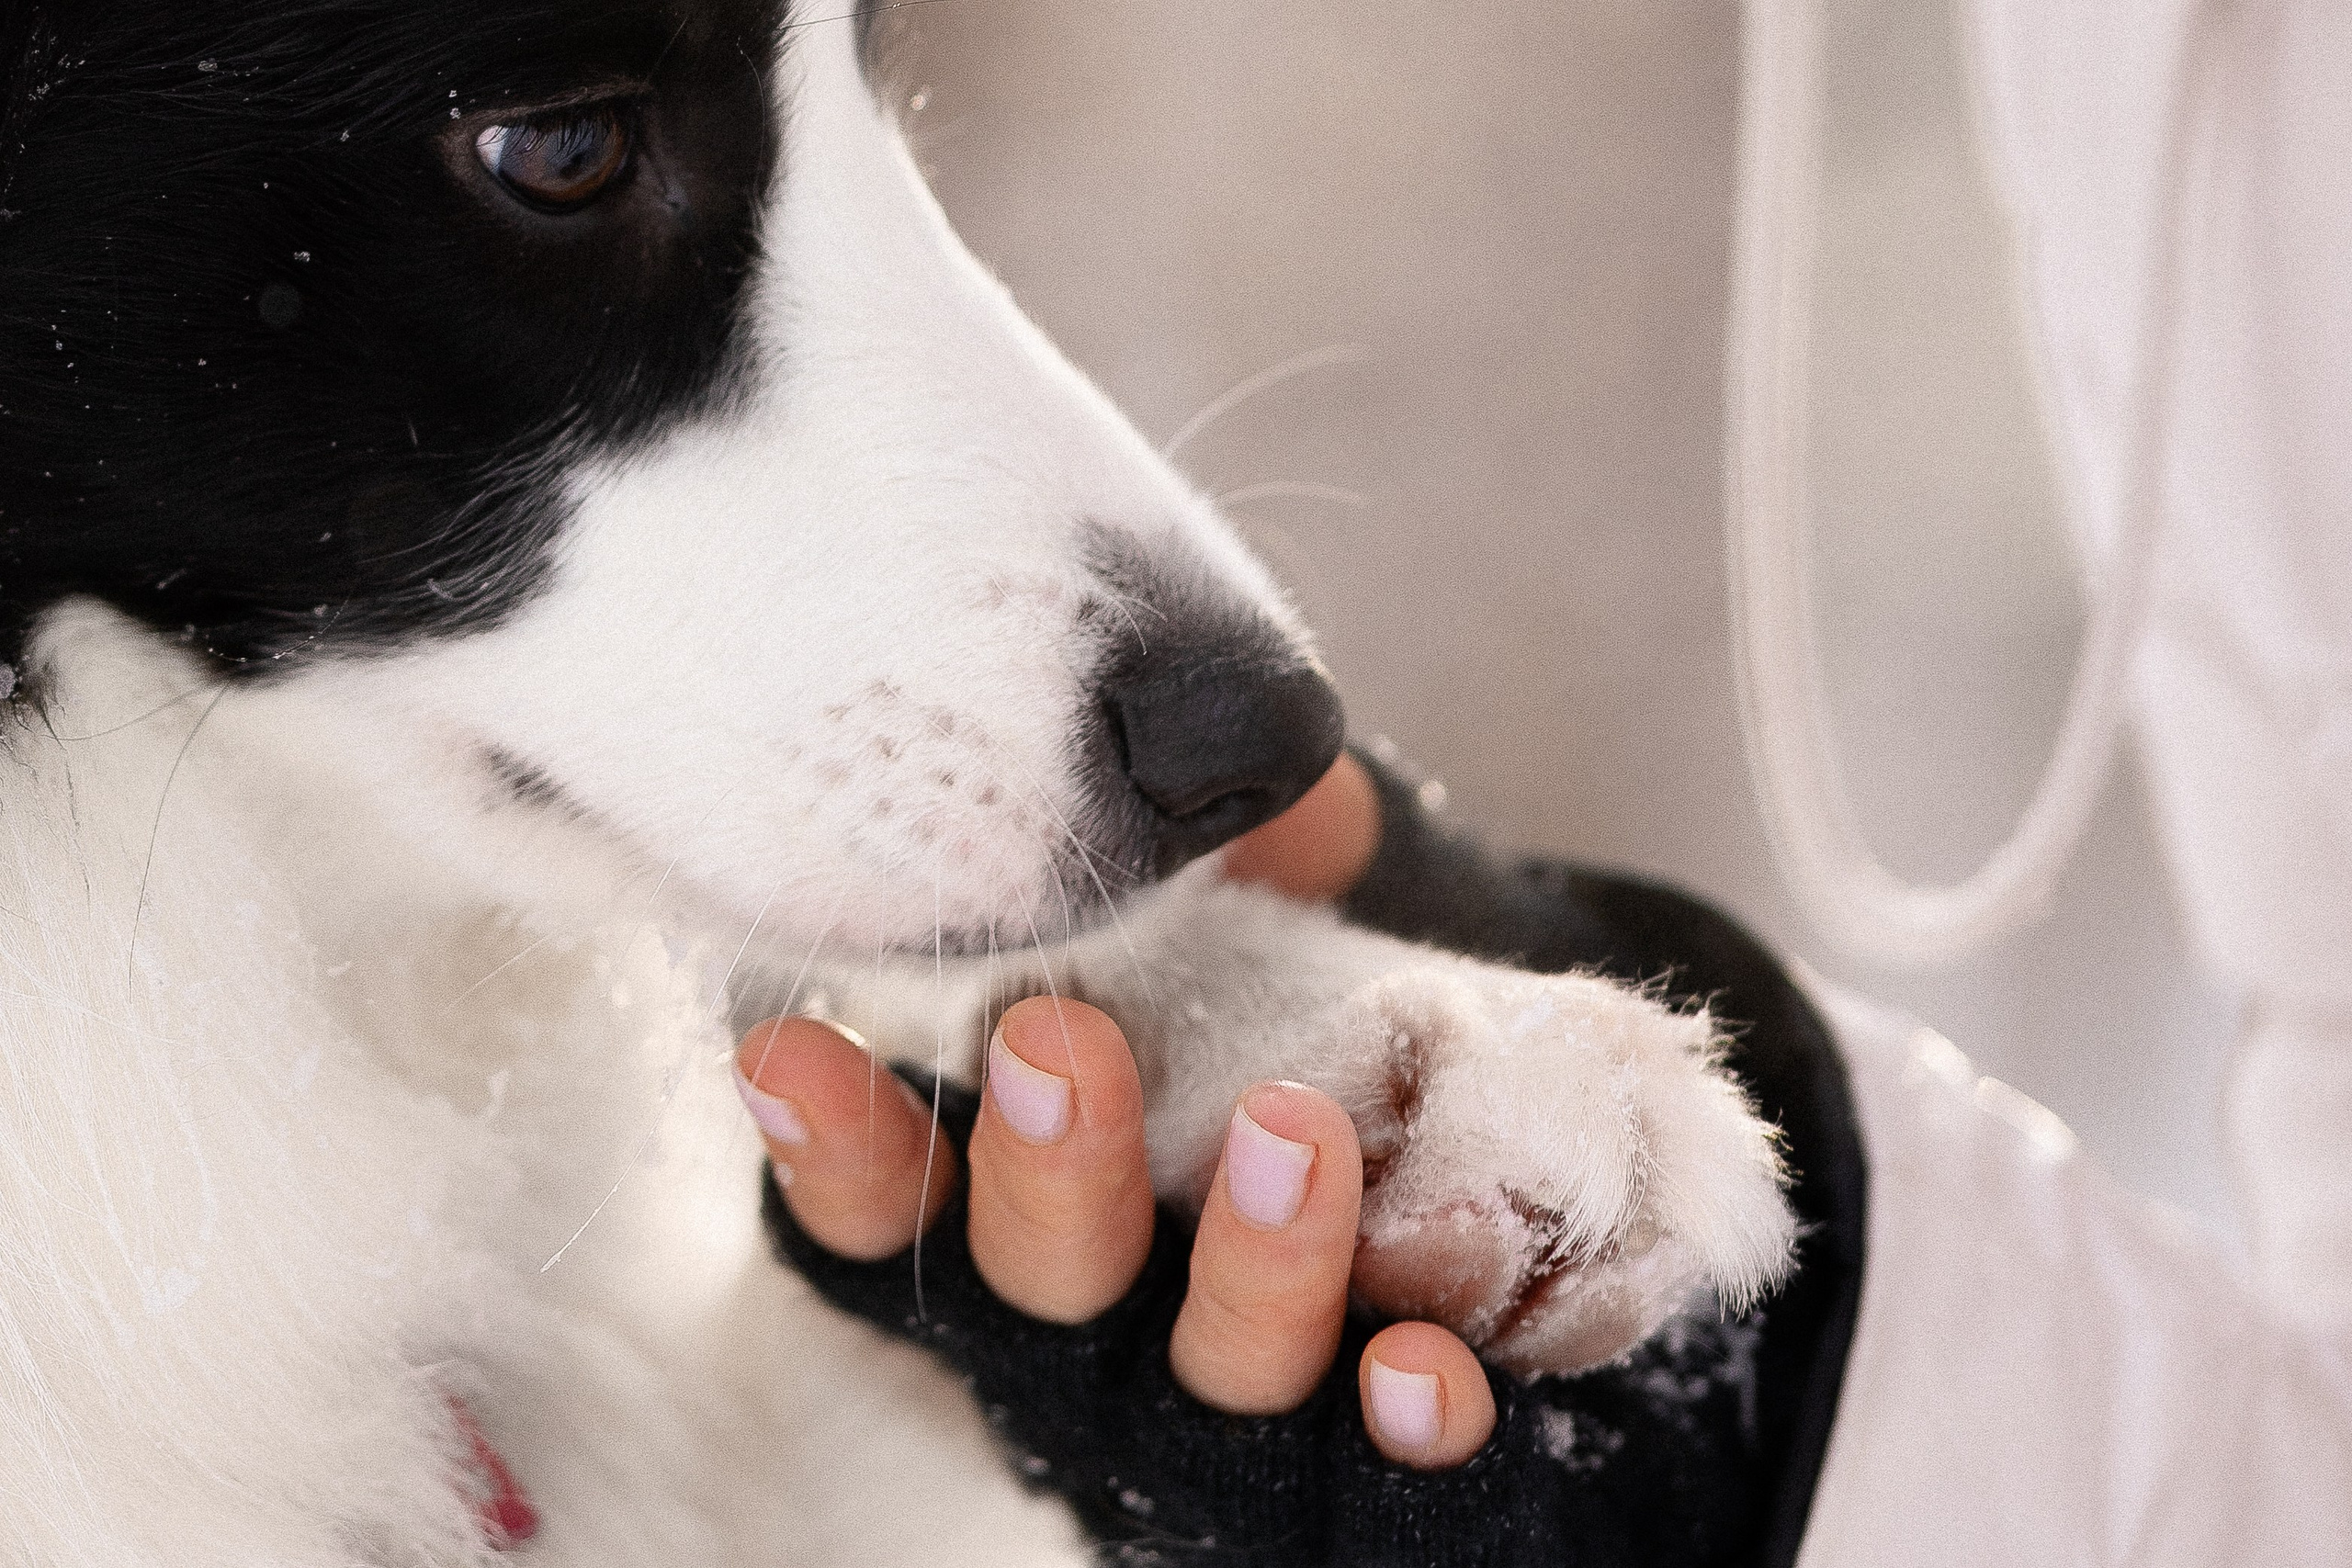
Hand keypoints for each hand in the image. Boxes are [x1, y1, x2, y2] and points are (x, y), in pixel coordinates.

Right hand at [734, 754, 1500, 1469]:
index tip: (783, 1050)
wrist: (1507, 1213)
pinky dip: (1400, 1421)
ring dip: (1248, 1268)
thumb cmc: (1333, 1061)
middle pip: (1041, 1280)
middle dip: (1045, 1165)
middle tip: (1059, 1038)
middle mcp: (1107, 1331)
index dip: (837, 1142)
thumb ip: (1255, 874)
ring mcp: (1235, 1413)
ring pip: (1214, 1370)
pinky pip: (1380, 1471)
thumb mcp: (1279, 955)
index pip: (898, 1200)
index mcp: (1038, 1200)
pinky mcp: (1369, 1469)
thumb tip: (1281, 788)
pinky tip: (1426, 1362)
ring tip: (1291, 1132)